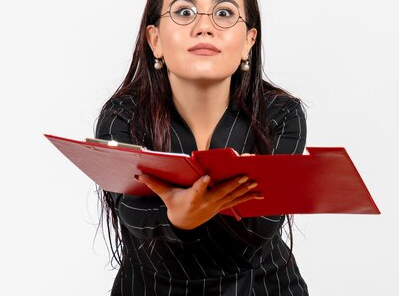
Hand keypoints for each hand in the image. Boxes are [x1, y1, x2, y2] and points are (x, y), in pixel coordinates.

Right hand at [136, 173, 262, 229]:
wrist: (184, 224)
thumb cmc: (175, 205)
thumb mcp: (165, 196)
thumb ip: (155, 184)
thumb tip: (139, 174)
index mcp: (192, 197)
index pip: (197, 190)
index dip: (201, 185)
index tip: (206, 178)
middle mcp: (206, 202)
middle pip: (221, 192)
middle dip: (233, 184)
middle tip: (244, 176)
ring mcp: (216, 206)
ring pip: (232, 197)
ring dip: (245, 190)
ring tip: (255, 183)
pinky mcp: (222, 207)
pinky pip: (237, 201)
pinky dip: (249, 197)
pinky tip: (260, 194)